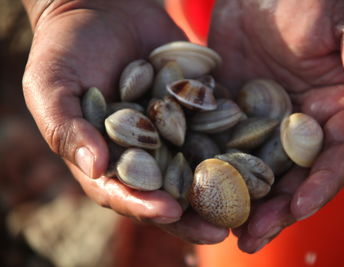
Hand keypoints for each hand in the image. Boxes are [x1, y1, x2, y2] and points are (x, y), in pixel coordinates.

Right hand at [22, 0, 227, 243]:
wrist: (103, 9)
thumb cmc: (66, 49)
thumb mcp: (52, 87)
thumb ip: (67, 128)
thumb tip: (95, 167)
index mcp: (106, 158)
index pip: (124, 193)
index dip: (144, 206)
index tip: (169, 212)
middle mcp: (142, 151)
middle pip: (168, 190)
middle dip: (193, 212)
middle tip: (221, 230)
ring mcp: (171, 131)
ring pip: (198, 167)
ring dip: (221, 188)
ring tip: (248, 205)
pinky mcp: (193, 109)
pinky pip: (215, 129)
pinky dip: (234, 144)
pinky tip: (258, 158)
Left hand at [209, 0, 343, 251]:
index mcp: (336, 110)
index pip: (333, 159)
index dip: (319, 187)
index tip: (297, 209)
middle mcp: (299, 123)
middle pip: (289, 175)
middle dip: (272, 209)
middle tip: (248, 239)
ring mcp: (263, 119)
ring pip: (253, 167)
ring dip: (238, 199)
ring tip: (219, 227)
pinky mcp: (231, 107)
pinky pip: (220, 140)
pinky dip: (210, 165)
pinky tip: (194, 187)